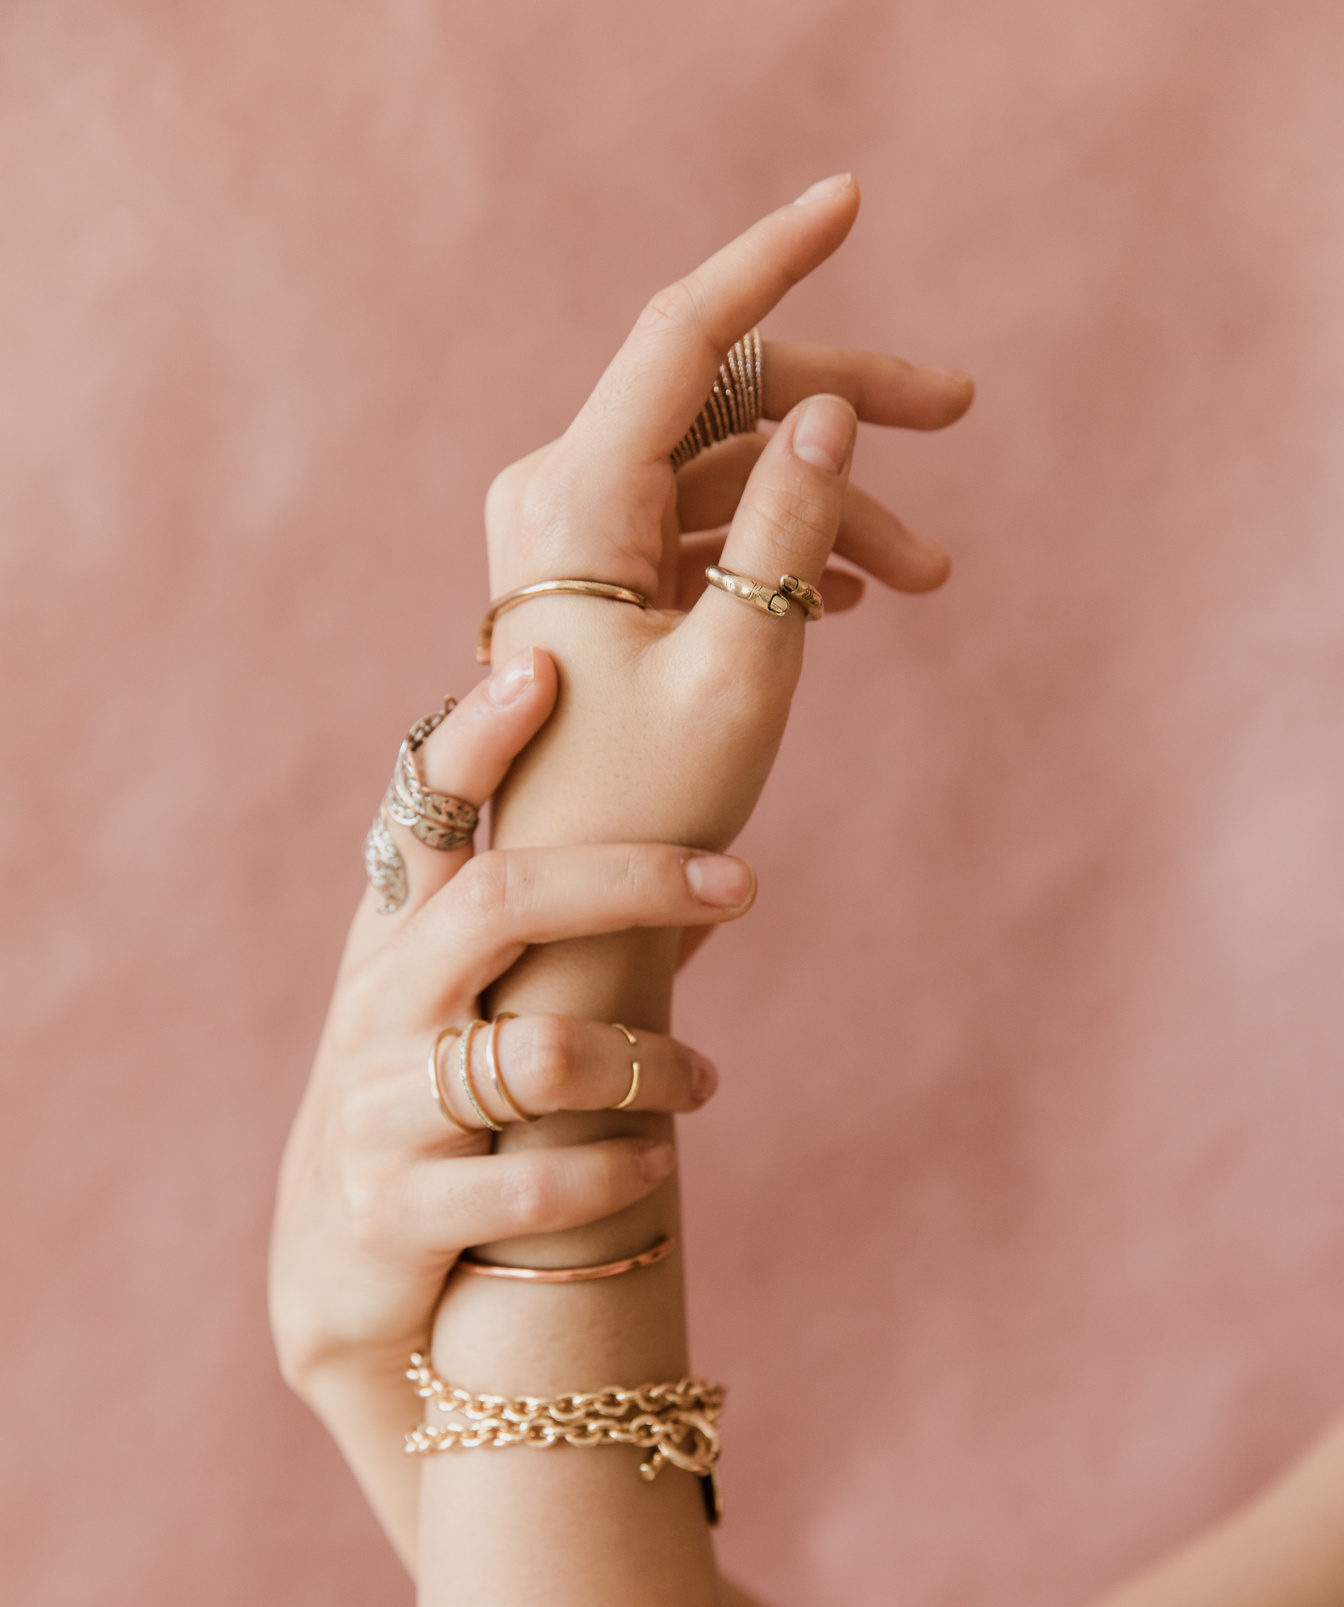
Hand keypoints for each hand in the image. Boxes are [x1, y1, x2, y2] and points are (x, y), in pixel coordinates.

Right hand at [268, 649, 755, 1557]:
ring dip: (649, 1062)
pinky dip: (612, 1170)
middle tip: (741, 884)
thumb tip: (696, 870)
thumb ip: (546, 946)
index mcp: (394, 944)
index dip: (472, 741)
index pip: (421, 816)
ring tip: (703, 1083)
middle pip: (501, 903)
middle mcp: (380, 1010)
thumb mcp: (459, 1016)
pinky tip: (654, 1165)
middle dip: (630, 879)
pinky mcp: (395, 1213)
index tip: (539, 667)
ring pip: (537, 1054)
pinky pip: (530, 1185)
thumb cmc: (431, 1118)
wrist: (342, 1286)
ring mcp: (380, 1112)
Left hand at [484, 172, 972, 856]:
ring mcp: (575, 539)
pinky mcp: (598, 583)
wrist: (573, 917)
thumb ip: (789, 523)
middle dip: (841, 407)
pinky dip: (779, 547)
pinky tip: (847, 597)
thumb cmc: (647, 813)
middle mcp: (558, 496)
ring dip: (830, 508)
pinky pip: (702, 529)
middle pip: (719, 398)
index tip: (852, 198)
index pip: (684, 335)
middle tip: (957, 412)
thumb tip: (829, 409)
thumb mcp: (743, 666)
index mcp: (574, 501)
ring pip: (724, 471)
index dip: (775, 259)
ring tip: (925, 579)